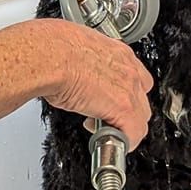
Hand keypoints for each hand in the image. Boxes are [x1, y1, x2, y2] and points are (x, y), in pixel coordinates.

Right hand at [38, 21, 154, 147]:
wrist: (48, 56)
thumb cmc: (52, 49)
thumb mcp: (72, 48)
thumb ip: (80, 60)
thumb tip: (70, 67)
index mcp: (116, 52)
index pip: (134, 76)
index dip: (123, 91)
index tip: (108, 98)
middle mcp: (127, 68)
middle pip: (142, 98)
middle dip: (126, 111)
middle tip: (104, 116)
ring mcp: (129, 87)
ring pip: (141, 116)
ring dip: (125, 126)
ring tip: (103, 129)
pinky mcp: (124, 108)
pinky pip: (133, 132)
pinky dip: (123, 141)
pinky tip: (105, 140)